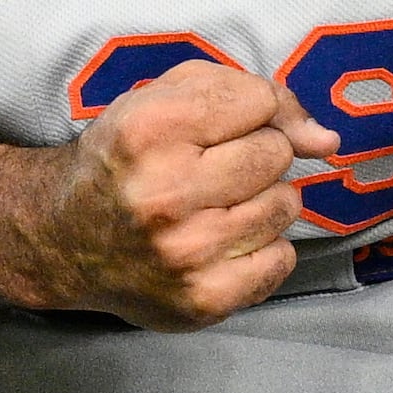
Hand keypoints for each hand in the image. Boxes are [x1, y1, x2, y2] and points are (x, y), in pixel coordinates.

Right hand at [30, 61, 341, 330]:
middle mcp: (164, 191)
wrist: (65, 238)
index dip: (247, 110)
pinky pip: (282, 258)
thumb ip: (249, 93)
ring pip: (286, 204)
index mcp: (148, 128)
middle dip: (255, 153)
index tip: (216, 127)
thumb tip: (327, 141)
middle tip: (213, 169)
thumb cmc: (126, 159)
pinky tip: (224, 242)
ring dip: (262, 199)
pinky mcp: (203, 299)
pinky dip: (263, 247)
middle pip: (275, 152)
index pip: (260, 100)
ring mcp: (186, 252)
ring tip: (217, 205)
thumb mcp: (167, 99)